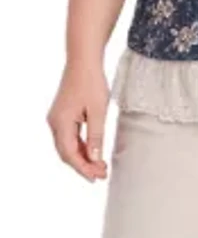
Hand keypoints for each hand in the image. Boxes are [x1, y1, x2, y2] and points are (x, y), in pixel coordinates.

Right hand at [46, 62, 109, 182]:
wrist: (83, 61)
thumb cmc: (92, 82)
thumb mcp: (98, 111)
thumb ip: (96, 135)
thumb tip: (95, 159)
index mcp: (60, 123)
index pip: (69, 154)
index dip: (83, 168)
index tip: (97, 177)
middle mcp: (54, 123)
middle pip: (66, 152)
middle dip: (84, 165)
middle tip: (102, 174)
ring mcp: (57, 119)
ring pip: (68, 145)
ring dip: (83, 156)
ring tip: (101, 166)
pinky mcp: (62, 114)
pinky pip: (70, 136)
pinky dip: (81, 145)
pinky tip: (94, 151)